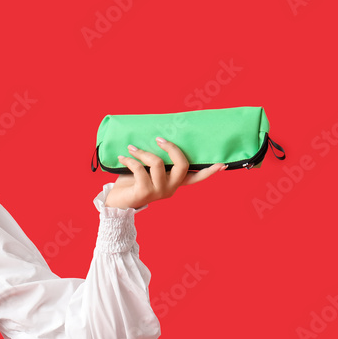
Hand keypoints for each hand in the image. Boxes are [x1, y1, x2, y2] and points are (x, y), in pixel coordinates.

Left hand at [105, 138, 226, 209]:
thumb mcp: (148, 169)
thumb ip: (158, 160)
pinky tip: (122, 158)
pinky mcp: (144, 193)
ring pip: (157, 163)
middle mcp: (170, 189)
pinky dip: (130, 160)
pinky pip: (140, 169)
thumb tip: (159, 137)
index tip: (222, 165)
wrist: (116, 201)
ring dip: (142, 152)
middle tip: (159, 139)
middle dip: (171, 148)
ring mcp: (158, 192)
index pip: (196, 178)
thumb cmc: (132, 181)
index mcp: (174, 183)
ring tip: (132, 149)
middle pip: (182, 164)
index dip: (209, 172)